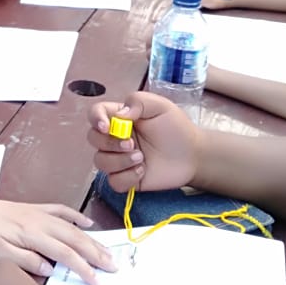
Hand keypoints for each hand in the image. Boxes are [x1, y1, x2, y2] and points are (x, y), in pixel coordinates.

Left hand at [0, 195, 115, 284]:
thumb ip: (25, 260)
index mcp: (31, 235)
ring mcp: (38, 214)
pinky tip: (88, 223)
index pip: (65, 254)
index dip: (83, 268)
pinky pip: (61, 211)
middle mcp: (40, 222)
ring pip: (71, 227)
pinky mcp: (34, 209)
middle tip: (114, 267)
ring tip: (107, 251)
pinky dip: (76, 217)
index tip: (97, 282)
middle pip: (74, 239)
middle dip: (96, 254)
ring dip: (91, 239)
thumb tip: (50, 268)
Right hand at [86, 92, 200, 193]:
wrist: (192, 154)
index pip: (95, 114)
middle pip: (93, 139)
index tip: (107, 127)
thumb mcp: (159, 106)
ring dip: (119, 161)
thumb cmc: (175, 127)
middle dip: (109, 143)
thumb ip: (138, 102)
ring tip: (141, 159)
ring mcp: (119, 159)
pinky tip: (142, 171)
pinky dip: (126, 178)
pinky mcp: (126, 178)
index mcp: (119, 117)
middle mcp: (115, 137)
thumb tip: (120, 115)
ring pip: (100, 162)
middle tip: (132, 144)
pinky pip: (113, 182)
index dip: (95, 119)